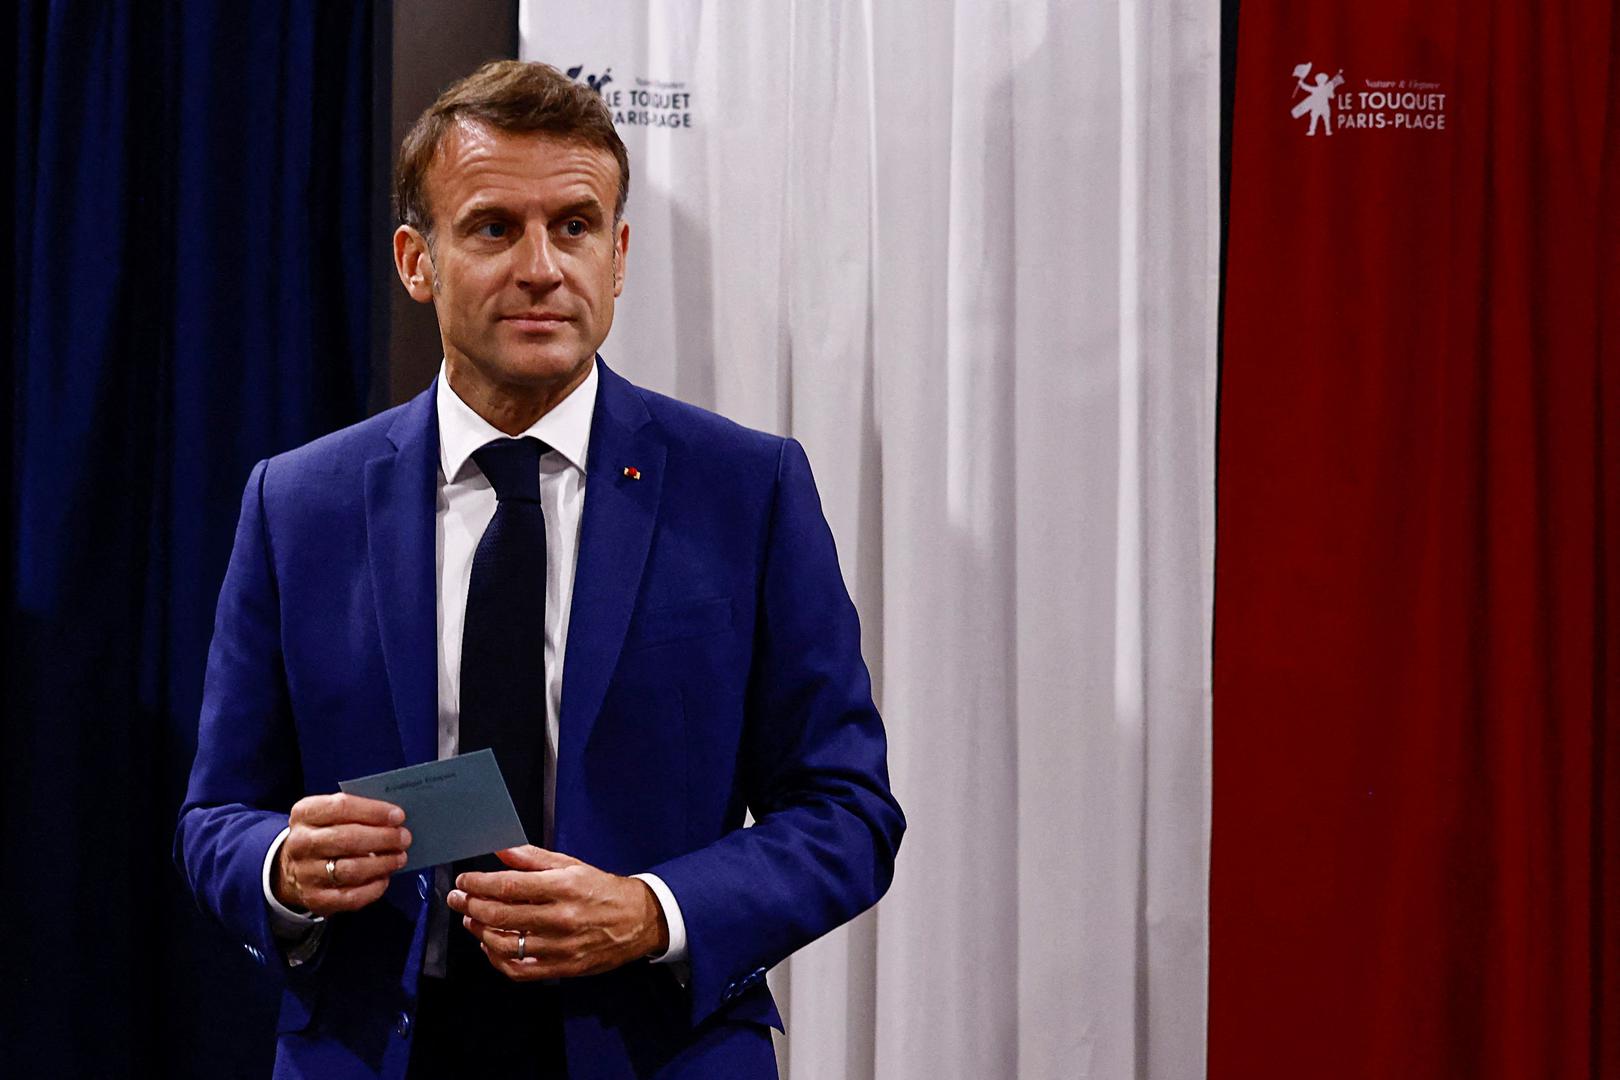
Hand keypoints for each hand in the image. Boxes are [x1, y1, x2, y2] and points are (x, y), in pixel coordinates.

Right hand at [272, 793, 409, 916]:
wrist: (291, 868)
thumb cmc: (323, 834)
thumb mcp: (328, 814)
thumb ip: (356, 812)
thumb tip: (394, 819)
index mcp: (304, 813)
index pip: (341, 807)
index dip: (374, 811)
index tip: (398, 816)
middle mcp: (300, 843)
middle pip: (347, 839)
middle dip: (383, 838)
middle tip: (404, 838)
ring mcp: (306, 873)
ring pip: (351, 869)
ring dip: (382, 863)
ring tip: (399, 858)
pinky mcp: (315, 899)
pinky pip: (350, 896)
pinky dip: (373, 888)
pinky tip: (385, 878)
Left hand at [446, 846, 669, 980]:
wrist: (638, 920)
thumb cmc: (602, 889)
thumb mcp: (571, 864)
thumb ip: (532, 858)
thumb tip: (501, 849)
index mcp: (563, 887)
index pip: (509, 885)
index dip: (479, 883)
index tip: (464, 880)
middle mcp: (561, 918)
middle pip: (501, 916)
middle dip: (471, 905)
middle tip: (458, 898)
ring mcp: (560, 947)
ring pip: (506, 945)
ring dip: (480, 932)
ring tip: (472, 919)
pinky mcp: (562, 968)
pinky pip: (519, 970)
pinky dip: (498, 960)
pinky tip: (490, 946)